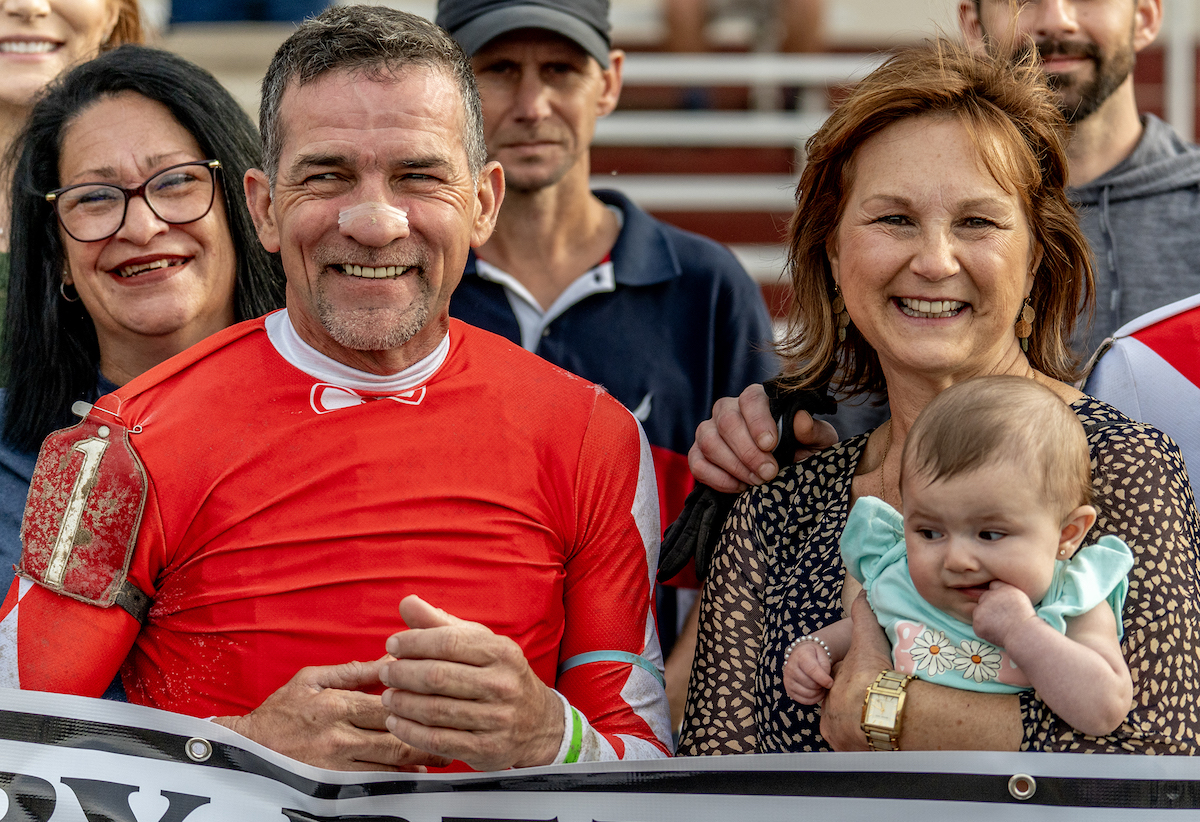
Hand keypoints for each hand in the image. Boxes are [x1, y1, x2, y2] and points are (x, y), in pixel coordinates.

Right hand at [212, 660, 450, 771]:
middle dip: (427, 739)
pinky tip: (411, 776)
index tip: (442, 702)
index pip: (388, 705)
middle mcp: (339, 737)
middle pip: (394, 739)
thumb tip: (391, 658)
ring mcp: (335, 765)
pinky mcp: (331, 786)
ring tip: (442, 757)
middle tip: (454, 736)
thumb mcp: (313, 680)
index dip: (417, 704)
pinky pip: (371, 785)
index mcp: (337, 705)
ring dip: (417, 762)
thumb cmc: (281, 711)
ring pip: (387, 766)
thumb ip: (354, 671)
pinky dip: (394, 781)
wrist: (248, 750)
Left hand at [380, 595, 564, 770]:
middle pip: (438, 676)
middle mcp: (502, 684)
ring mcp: (496, 719)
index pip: (449, 642)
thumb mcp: (480, 644)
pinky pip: (439, 740)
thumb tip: (407, 603)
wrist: (539, 724)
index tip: (392, 645)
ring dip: (403, 704)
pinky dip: (410, 731)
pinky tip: (396, 723)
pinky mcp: (487, 749)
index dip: (414, 642)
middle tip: (384, 673)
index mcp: (501, 652)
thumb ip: (441, 624)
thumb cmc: (499, 676)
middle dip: (403, 674)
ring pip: (435, 710)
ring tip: (387, 697)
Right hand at [688, 384, 836, 492]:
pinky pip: (696, 463)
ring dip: (733, 465)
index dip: (758, 421)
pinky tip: (739, 487)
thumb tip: (801, 420)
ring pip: (708, 440)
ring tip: (756, 482)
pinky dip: (717, 478)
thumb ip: (814, 432)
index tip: (770, 445)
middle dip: (747, 451)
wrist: (785, 475)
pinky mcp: (698, 453)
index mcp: (758, 399)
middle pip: (727, 421)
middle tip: (768, 473)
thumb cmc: (802, 452)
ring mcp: (709, 430)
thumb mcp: (817, 444)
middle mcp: (729, 409)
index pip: (751, 399)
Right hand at [783, 641, 832, 703]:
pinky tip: (817, 692)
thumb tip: (827, 683)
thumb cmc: (814, 655)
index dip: (823, 679)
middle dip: (822, 685)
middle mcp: (791, 668)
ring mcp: (788, 680)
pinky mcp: (789, 690)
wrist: (801, 656)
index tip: (831, 683)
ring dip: (818, 693)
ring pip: (808, 694)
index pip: (811, 670)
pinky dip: (814, 699)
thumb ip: (825, 666)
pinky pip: (804, 700)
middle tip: (826, 682)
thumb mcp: (822, 654)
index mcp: (800, 656)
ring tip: (821, 686)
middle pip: (811, 684)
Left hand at [820, 591, 891, 750]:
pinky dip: (870, 745)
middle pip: (845, 710)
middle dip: (858, 707)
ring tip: (885, 723)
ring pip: (851, 730)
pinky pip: (860, 749)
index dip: (855, 682)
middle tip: (879, 706)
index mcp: (832, 687)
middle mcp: (831, 713)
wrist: (882, 710)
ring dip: (864, 728)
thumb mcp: (867, 638)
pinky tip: (885, 739)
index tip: (871, 684)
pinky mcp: (850, 753)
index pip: (840, 684)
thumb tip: (863, 591)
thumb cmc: (873, 674)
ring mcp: (839, 735)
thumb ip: (863, 614)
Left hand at [973, 581, 1037, 647]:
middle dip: (989, 606)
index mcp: (1002, 588)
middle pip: (984, 598)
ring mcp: (981, 610)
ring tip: (1000, 624)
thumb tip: (993, 586)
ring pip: (979, 611)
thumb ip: (1006, 589)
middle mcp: (989, 596)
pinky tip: (996, 631)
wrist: (1024, 635)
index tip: (1004, 604)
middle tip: (1002, 616)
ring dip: (985, 617)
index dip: (998, 596)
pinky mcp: (977, 623)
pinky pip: (977, 624)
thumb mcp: (1020, 597)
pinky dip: (984, 628)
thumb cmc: (1025, 618)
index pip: (993, 586)